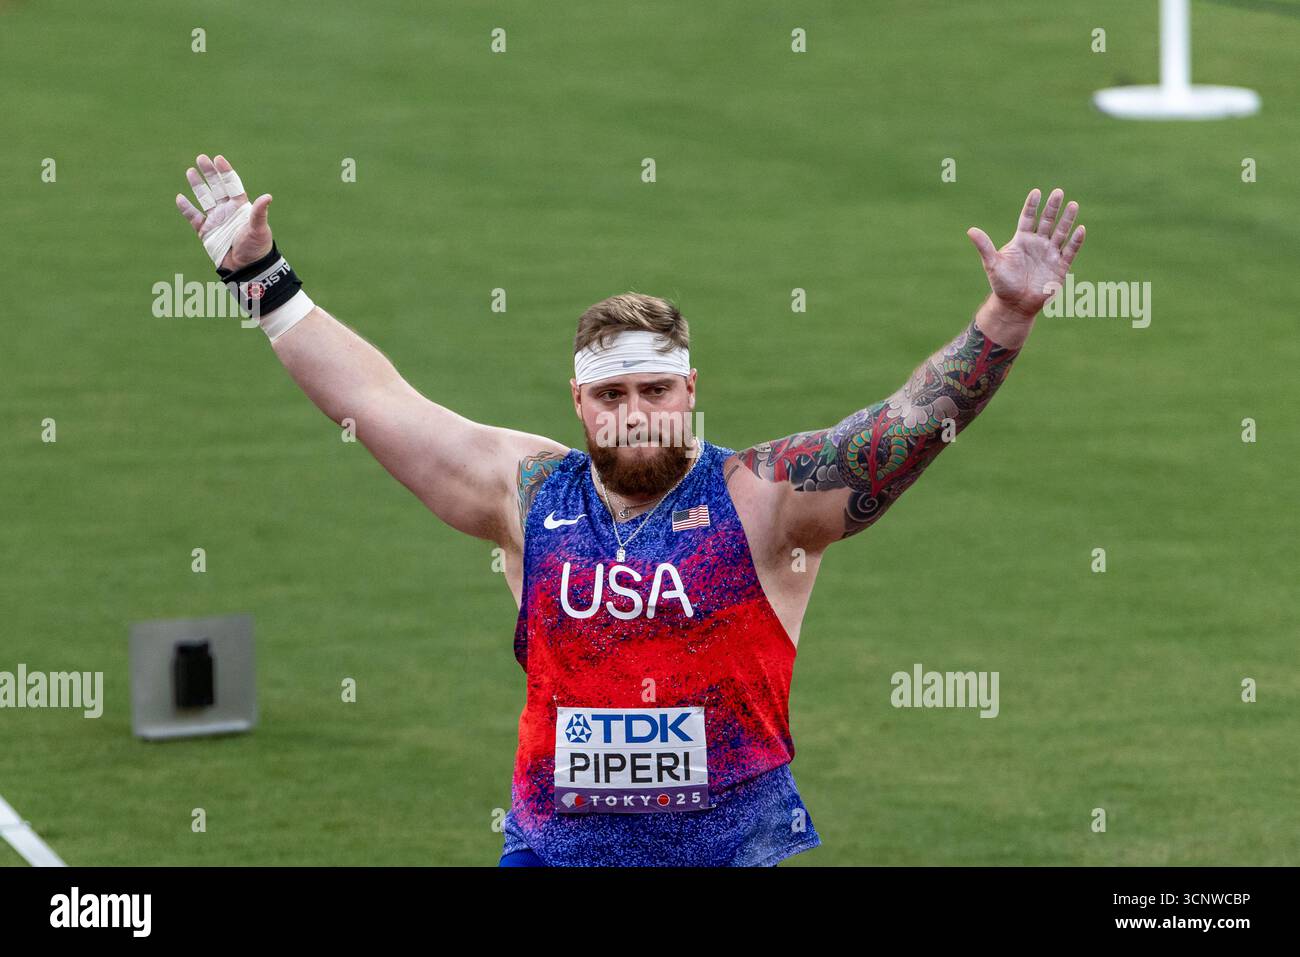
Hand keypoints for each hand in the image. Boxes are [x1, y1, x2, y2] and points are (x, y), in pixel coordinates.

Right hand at [175, 154, 273, 270]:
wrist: (246, 268)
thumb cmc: (256, 247)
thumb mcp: (259, 229)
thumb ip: (259, 213)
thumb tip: (268, 196)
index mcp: (240, 207)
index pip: (232, 185)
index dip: (225, 172)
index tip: (218, 158)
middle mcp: (227, 210)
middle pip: (217, 187)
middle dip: (209, 173)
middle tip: (201, 158)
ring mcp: (215, 220)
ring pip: (204, 198)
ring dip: (197, 185)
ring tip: (190, 171)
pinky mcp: (205, 231)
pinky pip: (193, 217)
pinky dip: (186, 208)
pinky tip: (179, 197)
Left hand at [967, 188, 1085, 320]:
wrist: (1015, 305)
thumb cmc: (1002, 284)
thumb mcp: (993, 264)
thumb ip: (984, 246)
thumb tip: (970, 230)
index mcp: (1021, 241)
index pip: (1027, 218)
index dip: (1032, 206)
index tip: (1037, 192)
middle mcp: (1037, 244)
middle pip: (1046, 221)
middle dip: (1052, 207)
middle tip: (1058, 192)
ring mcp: (1050, 254)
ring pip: (1060, 233)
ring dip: (1067, 220)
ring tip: (1073, 204)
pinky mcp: (1060, 266)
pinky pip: (1070, 251)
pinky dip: (1075, 241)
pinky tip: (1080, 229)